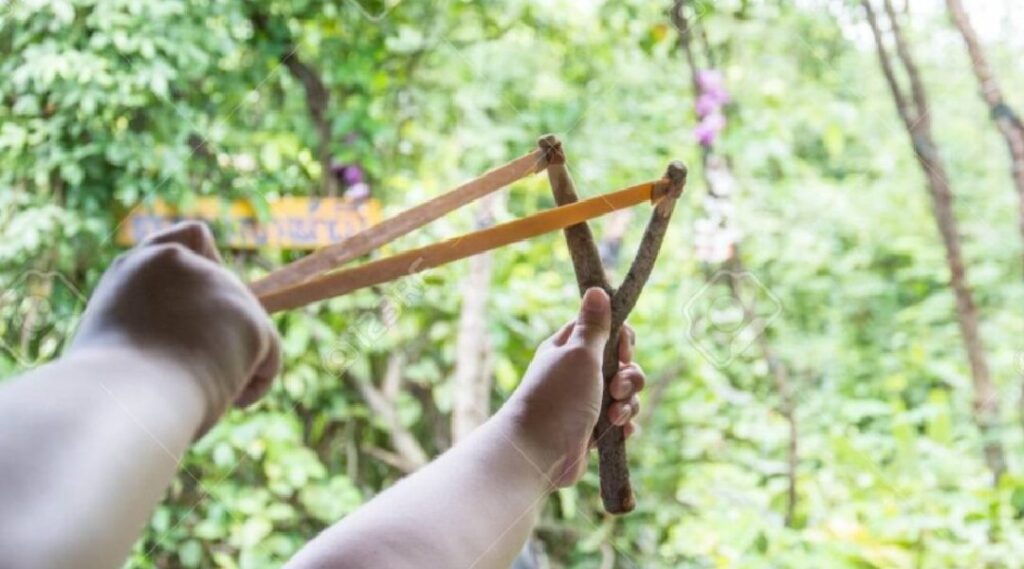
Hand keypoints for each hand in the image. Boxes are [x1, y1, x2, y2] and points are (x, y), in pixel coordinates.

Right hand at [69, 222, 280, 435]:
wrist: (118, 403)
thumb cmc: (108, 394)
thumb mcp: (123, 344)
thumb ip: (160, 324)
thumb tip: (200, 343)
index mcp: (139, 267)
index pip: (192, 238)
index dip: (208, 265)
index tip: (204, 301)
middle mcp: (183, 264)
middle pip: (230, 299)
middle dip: (221, 339)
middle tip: (179, 378)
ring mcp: (220, 288)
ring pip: (247, 332)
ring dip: (228, 367)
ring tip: (190, 393)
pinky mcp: (251, 320)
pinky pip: (269, 359)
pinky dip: (252, 386)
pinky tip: (227, 400)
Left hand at [503, 288, 643, 486]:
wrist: (538, 452)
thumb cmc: (558, 398)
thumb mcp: (579, 354)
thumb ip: (594, 325)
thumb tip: (597, 288)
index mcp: (569, 348)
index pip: (606, 330)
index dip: (622, 339)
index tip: (623, 351)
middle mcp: (577, 372)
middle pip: (622, 363)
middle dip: (629, 376)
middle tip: (615, 388)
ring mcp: (585, 401)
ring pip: (625, 392)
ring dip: (627, 402)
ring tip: (613, 416)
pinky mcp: (593, 428)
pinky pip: (621, 419)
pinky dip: (624, 423)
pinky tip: (618, 430)